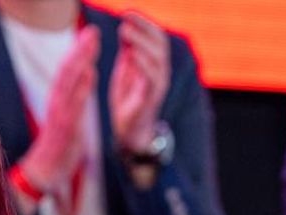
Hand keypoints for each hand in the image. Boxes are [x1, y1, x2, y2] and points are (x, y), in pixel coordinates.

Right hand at [16, 27, 98, 195]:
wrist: (47, 171)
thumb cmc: (60, 144)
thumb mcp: (71, 114)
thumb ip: (78, 92)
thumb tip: (87, 71)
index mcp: (58, 99)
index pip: (68, 69)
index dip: (79, 50)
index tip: (90, 34)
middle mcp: (57, 103)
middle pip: (67, 70)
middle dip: (80, 49)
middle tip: (92, 31)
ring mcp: (60, 114)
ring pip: (69, 82)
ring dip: (80, 61)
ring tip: (90, 44)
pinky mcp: (65, 128)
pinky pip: (74, 105)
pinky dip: (82, 88)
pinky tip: (90, 73)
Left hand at [108, 12, 170, 155]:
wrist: (130, 132)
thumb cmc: (128, 99)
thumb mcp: (126, 70)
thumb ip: (128, 51)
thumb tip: (125, 27)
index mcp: (155, 63)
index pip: (155, 36)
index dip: (144, 22)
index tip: (128, 11)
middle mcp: (161, 72)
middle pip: (160, 43)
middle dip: (144, 26)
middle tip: (126, 15)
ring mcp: (158, 86)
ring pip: (157, 59)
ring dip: (141, 42)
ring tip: (123, 30)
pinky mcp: (150, 100)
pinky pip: (151, 80)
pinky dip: (142, 65)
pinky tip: (131, 54)